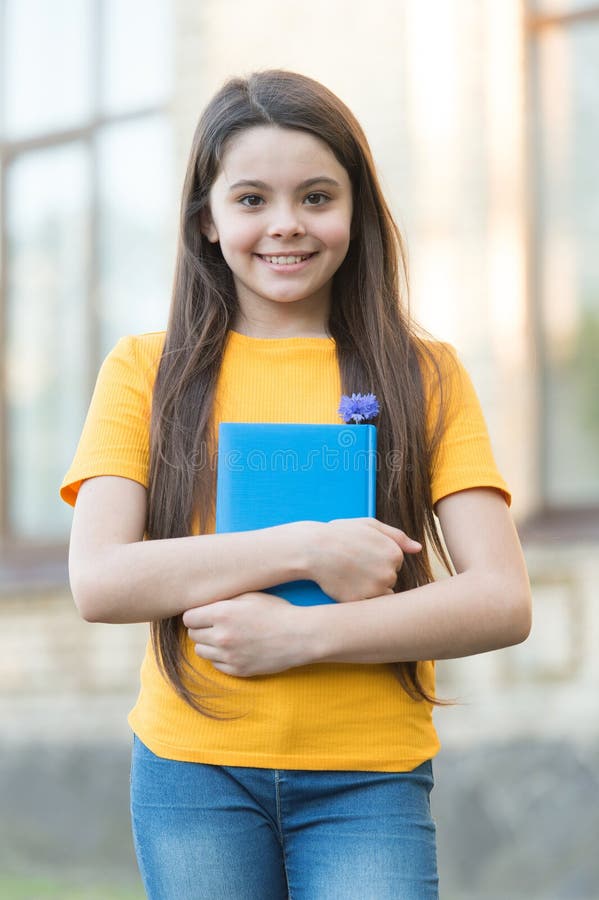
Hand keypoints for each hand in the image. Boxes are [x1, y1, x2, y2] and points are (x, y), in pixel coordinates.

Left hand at [182, 592, 310, 676]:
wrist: (300, 636)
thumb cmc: (276, 611)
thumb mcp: (250, 595)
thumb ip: (223, 599)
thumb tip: (202, 602)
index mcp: (223, 614)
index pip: (188, 617)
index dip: (196, 614)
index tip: (204, 613)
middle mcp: (222, 636)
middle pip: (193, 634)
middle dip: (201, 628)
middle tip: (216, 624)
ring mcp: (229, 656)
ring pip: (201, 651)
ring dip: (208, 643)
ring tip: (225, 636)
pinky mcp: (238, 670)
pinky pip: (216, 665)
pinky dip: (220, 657)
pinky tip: (234, 648)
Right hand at [304, 518, 421, 602]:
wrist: (313, 549)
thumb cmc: (340, 534)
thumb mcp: (370, 525)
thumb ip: (397, 536)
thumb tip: (419, 549)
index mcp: (395, 553)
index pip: (395, 563)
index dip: (377, 558)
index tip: (361, 552)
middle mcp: (390, 573)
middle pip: (389, 579)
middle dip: (375, 574)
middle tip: (353, 564)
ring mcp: (376, 589)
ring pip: (380, 593)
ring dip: (368, 587)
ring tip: (348, 574)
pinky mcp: (362, 602)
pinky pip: (367, 605)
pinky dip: (358, 597)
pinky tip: (345, 585)